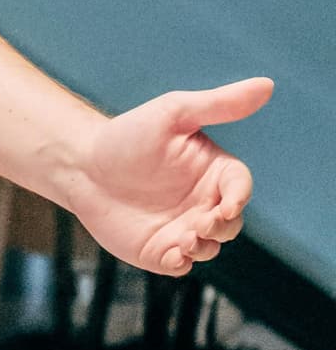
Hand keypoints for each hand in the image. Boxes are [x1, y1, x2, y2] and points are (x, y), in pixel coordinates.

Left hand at [69, 77, 271, 274]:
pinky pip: (180, 265)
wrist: (81, 165)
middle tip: (199, 223)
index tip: (227, 204)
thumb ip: (219, 104)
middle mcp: (203, 202)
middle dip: (221, 226)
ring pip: (210, 247)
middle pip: (230, 223)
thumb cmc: (128, 134)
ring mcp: (183, 227)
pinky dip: (182, 263)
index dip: (238, 197)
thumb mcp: (174, 113)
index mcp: (213, 171)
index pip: (239, 187)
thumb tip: (267, 84)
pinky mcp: (159, 249)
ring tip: (184, 239)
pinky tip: (172, 254)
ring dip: (204, 246)